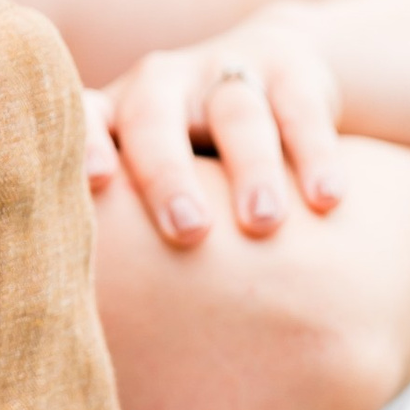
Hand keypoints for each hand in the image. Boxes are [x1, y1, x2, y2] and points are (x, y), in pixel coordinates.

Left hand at [84, 6, 346, 247]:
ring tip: (264, 223)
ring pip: (236, 113)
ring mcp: (223, 70)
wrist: (272, 70)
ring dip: (250, 168)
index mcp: (112, 113)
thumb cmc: (187, 161)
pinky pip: (301, 108)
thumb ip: (121, 236)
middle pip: (154, 121)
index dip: (83, 145)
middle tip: (187, 232)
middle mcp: (159, 85)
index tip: (94, 184)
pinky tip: (328, 199)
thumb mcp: (148, 182)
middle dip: (168, 176)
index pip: (81, 118)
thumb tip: (91, 339)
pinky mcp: (289, 70)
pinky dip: (315, 154)